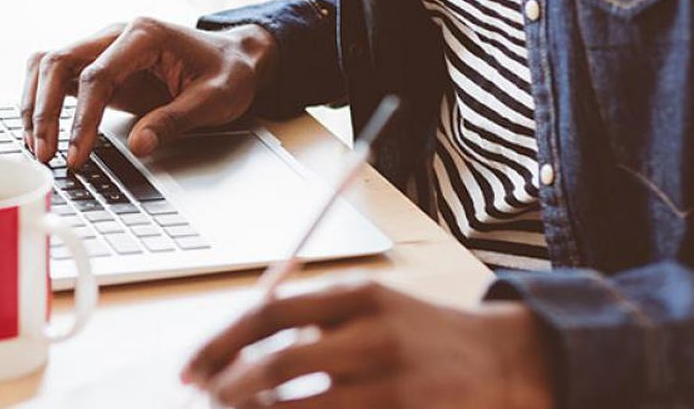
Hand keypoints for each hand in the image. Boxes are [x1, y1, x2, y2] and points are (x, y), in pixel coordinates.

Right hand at [21, 18, 277, 166]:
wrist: (233, 57)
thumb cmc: (227, 73)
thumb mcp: (215, 99)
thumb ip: (175, 120)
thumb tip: (140, 145)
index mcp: (144, 35)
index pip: (97, 75)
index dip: (81, 118)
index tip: (76, 153)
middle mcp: (115, 35)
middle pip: (58, 62)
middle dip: (43, 110)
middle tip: (45, 154)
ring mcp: (102, 47)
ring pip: (47, 65)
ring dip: (34, 104)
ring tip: (36, 147)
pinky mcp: (97, 65)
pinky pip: (56, 77)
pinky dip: (41, 102)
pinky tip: (41, 133)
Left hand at [182, 281, 554, 408]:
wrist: (503, 360)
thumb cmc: (419, 332)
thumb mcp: (369, 304)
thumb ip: (309, 316)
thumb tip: (231, 349)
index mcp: (357, 295)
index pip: (268, 314)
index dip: (219, 343)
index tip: (190, 368)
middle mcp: (373, 336)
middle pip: (276, 365)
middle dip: (229, 389)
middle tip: (208, 400)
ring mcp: (391, 384)